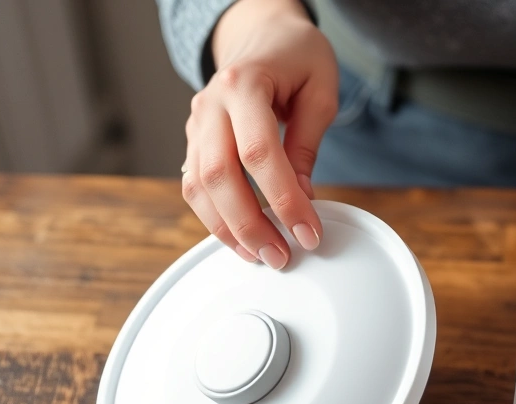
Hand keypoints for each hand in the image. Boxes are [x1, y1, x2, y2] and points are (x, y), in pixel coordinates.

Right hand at [182, 0, 337, 267]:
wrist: (262, 34)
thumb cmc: (297, 57)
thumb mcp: (320, 90)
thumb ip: (308, 143)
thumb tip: (302, 197)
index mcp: (243, 84)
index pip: (259, 154)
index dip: (284, 200)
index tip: (308, 232)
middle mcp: (211, 104)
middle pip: (218, 176)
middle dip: (250, 225)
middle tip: (281, 256)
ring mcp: (196, 122)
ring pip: (197, 186)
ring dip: (228, 229)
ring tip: (262, 255)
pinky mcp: (195, 140)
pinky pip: (195, 186)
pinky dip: (215, 217)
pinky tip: (242, 238)